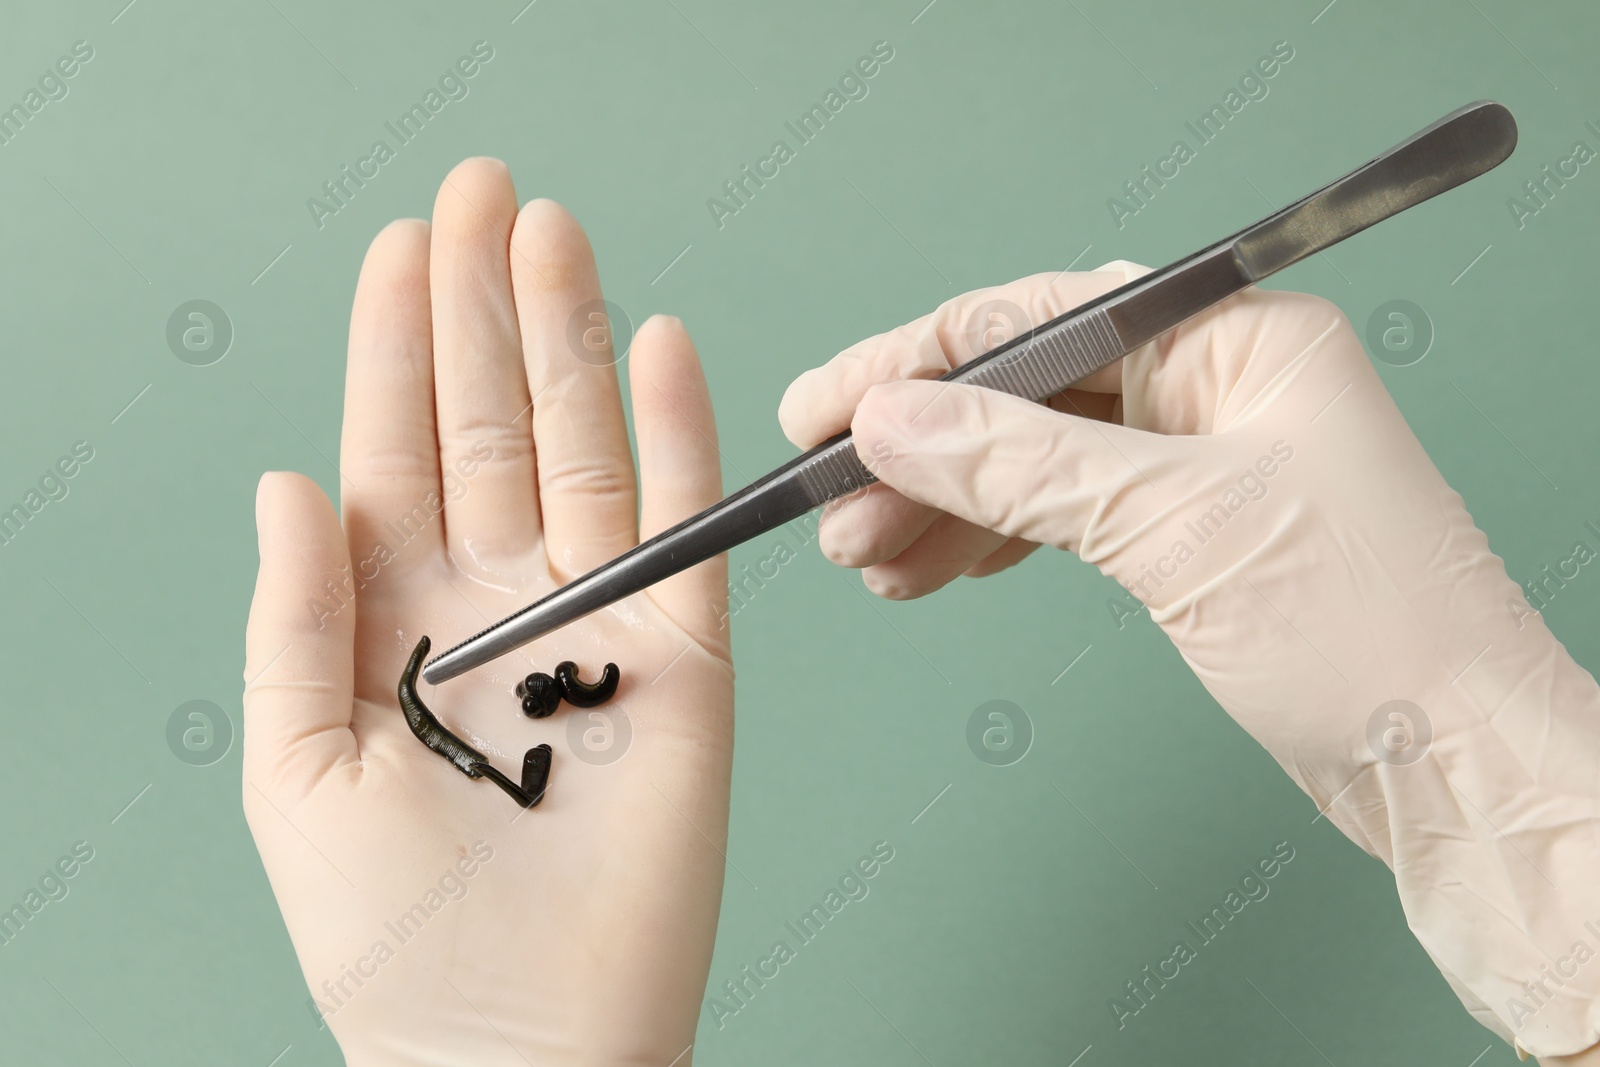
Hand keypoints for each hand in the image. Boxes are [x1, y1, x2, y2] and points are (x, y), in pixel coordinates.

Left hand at [242, 158, 730, 1065]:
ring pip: (584, 450)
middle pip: (491, 423)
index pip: (396, 448)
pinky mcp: (683, 661)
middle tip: (489, 192)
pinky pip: (680, 530)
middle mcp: (499, 601)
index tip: (407, 242)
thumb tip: (283, 478)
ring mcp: (595, 623)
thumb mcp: (296, 773)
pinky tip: (660, 346)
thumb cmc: (394, 941)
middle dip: (483, 305)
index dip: (396, 341)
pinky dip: (677, 437)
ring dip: (570, 341)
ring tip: (555, 237)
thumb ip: (295, 619)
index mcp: (398, 618)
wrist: (517, 1048)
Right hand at [781, 263, 1599, 1060]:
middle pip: (1025, 391)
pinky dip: (991, 540)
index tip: (822, 409)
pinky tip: (932, 568)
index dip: (914, 364)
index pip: (1037, 320)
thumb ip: (1020, 463)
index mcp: (1236, 335)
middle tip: (831, 505)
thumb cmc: (1365, 633)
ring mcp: (1202, 457)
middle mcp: (1217, 380)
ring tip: (864, 557)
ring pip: (1032, 459)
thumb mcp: (1173, 528)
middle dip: (920, 451)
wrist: (1451, 766)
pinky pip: (1062, 513)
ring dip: (941, 505)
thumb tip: (890, 418)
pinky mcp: (1188, 531)